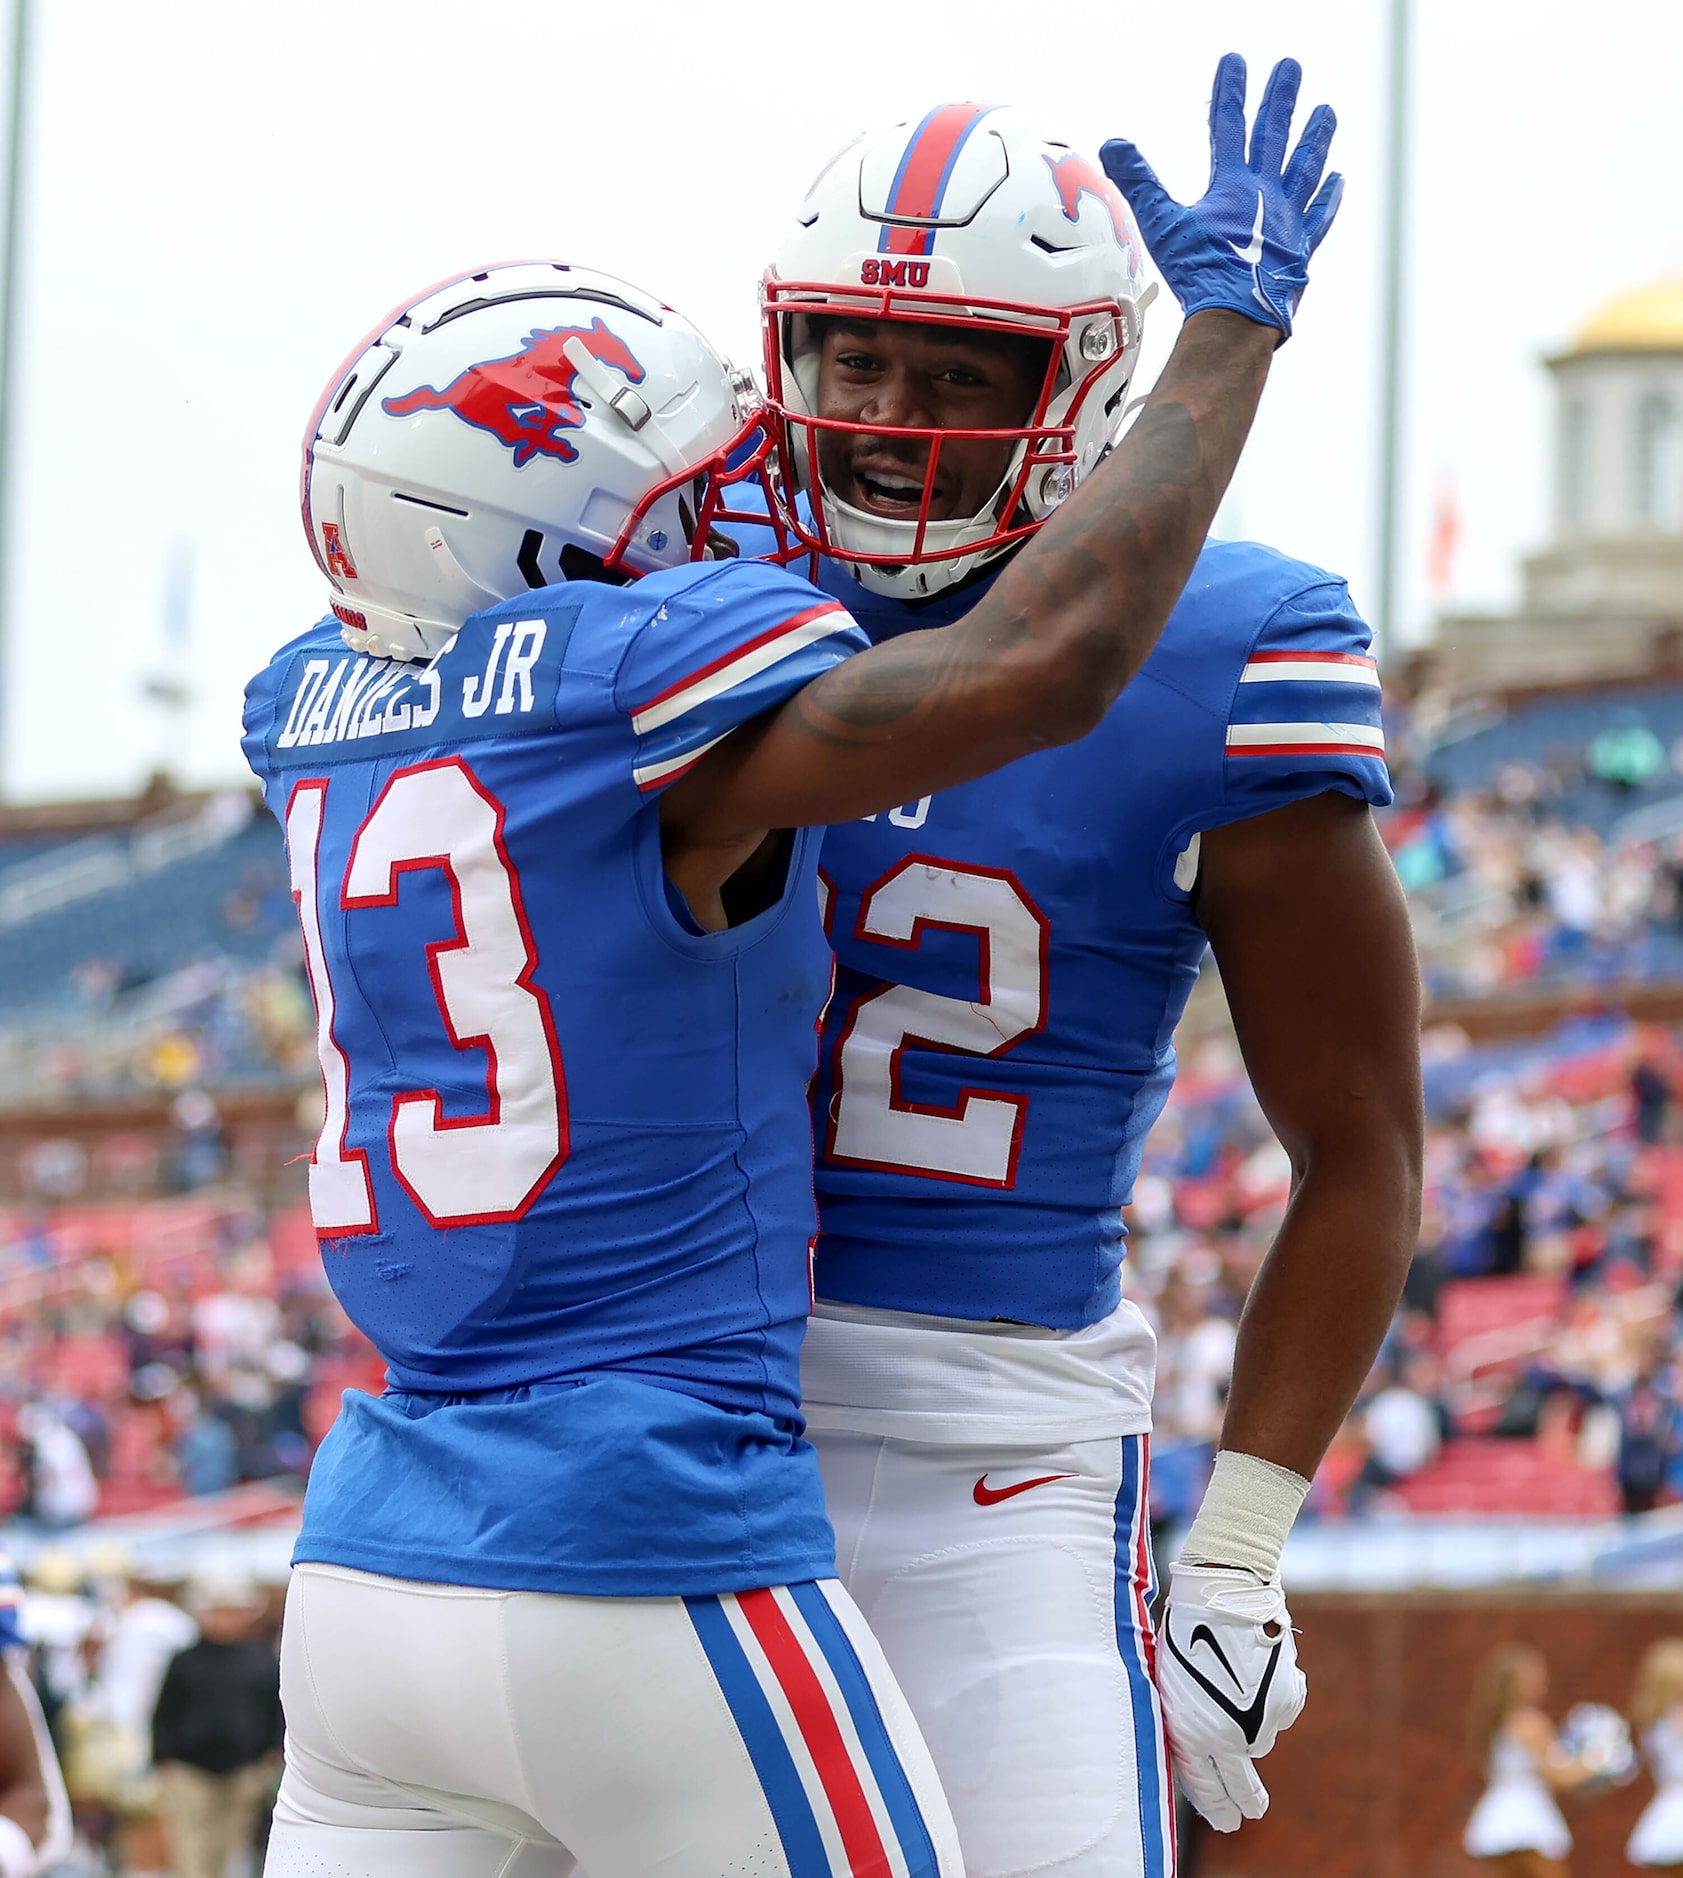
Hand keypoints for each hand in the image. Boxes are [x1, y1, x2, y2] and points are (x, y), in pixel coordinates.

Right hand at [1100, 54, 1342, 339]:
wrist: (1236, 316)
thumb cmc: (1200, 274)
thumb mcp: (1162, 225)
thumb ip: (1139, 183)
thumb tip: (1113, 145)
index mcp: (1233, 186)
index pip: (1229, 125)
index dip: (1230, 91)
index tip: (1235, 62)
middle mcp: (1265, 195)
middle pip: (1274, 135)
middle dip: (1281, 98)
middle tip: (1291, 67)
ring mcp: (1287, 220)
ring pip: (1306, 167)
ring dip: (1315, 137)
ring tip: (1326, 111)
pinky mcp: (1299, 249)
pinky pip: (1318, 216)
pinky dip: (1328, 197)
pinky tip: (1337, 180)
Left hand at [1155, 1562, 1306, 1830]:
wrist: (1222, 1594)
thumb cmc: (1184, 1629)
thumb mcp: (1171, 1681)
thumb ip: (1186, 1719)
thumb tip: (1202, 1749)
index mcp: (1190, 1732)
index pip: (1203, 1786)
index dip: (1216, 1807)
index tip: (1226, 1822)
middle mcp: (1228, 1736)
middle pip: (1239, 1783)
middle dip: (1244, 1802)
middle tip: (1249, 1814)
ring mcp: (1260, 1721)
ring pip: (1259, 1739)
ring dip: (1251, 1724)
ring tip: (1235, 1682)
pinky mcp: (1285, 1701)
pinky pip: (1278, 1711)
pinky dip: (1271, 1698)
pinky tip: (1256, 1668)